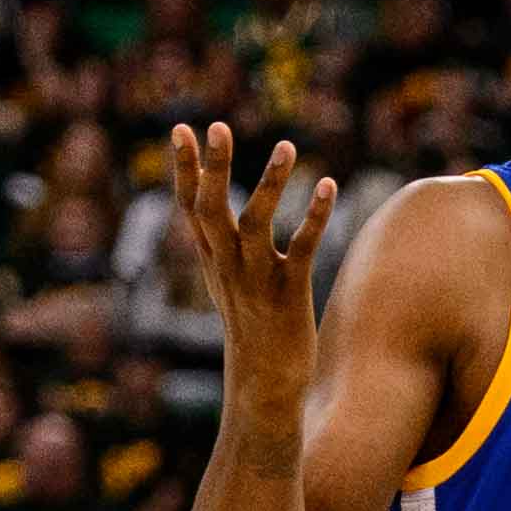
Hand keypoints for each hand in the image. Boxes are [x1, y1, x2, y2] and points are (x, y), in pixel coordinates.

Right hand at [170, 122, 335, 410]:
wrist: (264, 384)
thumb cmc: (252, 329)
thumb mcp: (228, 283)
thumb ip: (220, 246)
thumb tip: (212, 214)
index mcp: (212, 260)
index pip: (191, 207)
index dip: (185, 169)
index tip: (182, 129)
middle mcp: (228, 266)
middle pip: (212, 210)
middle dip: (213, 168)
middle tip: (217, 126)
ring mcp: (257, 279)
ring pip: (257, 224)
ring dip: (270, 184)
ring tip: (286, 145)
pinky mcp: (289, 293)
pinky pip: (302, 248)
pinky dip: (315, 217)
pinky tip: (328, 185)